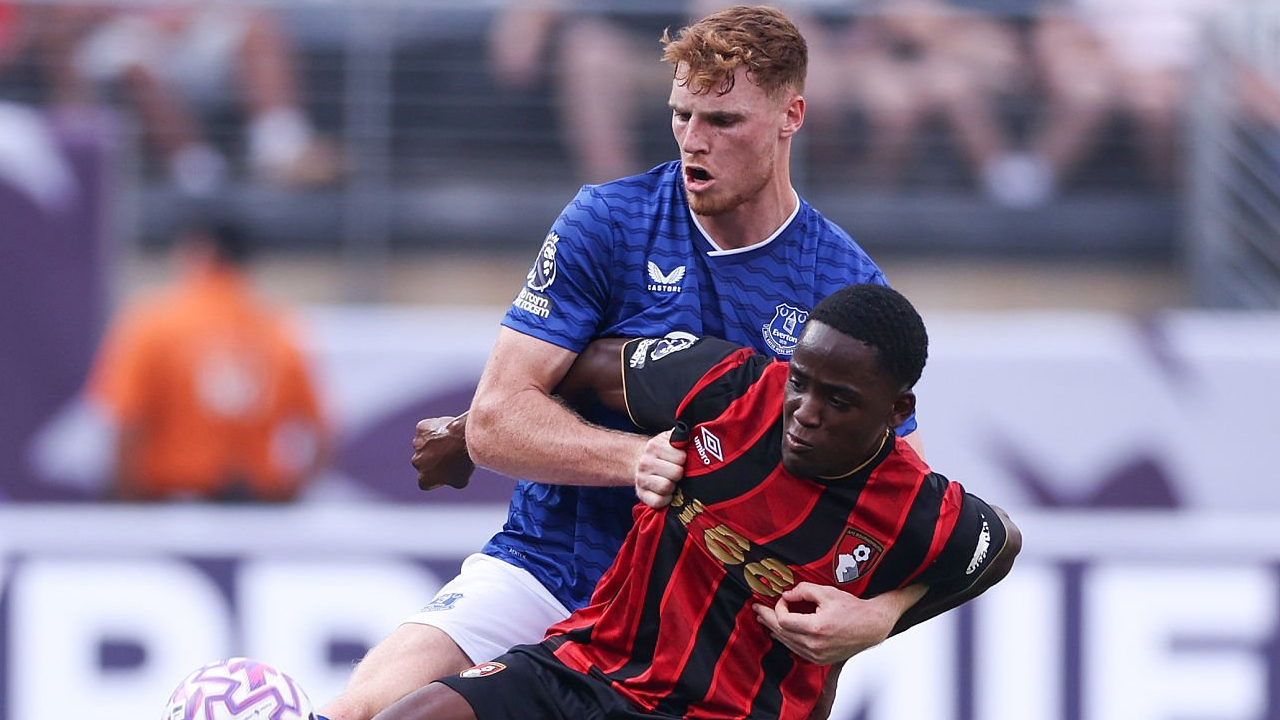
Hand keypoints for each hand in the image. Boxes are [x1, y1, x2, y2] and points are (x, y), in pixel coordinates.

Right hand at [412, 413, 474, 490]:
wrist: (465, 438)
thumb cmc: (464, 461)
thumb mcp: (461, 480)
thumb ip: (449, 481)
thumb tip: (449, 478)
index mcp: (424, 479)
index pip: (427, 480)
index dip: (436, 475)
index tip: (446, 470)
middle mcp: (416, 462)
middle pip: (422, 461)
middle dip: (432, 458)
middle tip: (449, 453)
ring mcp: (417, 444)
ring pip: (422, 444)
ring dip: (432, 443)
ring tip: (450, 441)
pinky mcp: (421, 429)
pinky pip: (426, 430)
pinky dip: (433, 430)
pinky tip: (446, 431)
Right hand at [634, 430, 685, 508]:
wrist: (639, 461)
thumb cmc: (661, 452)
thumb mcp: (669, 438)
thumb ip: (681, 436)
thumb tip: (692, 436)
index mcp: (655, 446)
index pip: (680, 457)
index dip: (684, 459)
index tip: (682, 460)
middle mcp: (646, 462)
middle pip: (675, 473)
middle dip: (680, 474)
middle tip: (678, 472)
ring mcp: (642, 479)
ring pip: (666, 487)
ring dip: (673, 487)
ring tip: (673, 482)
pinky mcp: (641, 494)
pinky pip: (658, 501)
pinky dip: (665, 499)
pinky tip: (668, 493)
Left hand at [752, 583, 926, 664]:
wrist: (871, 627)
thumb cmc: (852, 608)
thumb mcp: (827, 593)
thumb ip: (804, 591)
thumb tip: (786, 595)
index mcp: (816, 628)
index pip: (784, 620)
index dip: (778, 607)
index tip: (783, 598)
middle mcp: (815, 645)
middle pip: (781, 633)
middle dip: (767, 619)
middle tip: (756, 609)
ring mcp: (817, 655)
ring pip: (787, 643)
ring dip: (774, 630)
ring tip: (764, 620)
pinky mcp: (820, 660)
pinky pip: (796, 650)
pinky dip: (786, 640)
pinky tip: (780, 633)